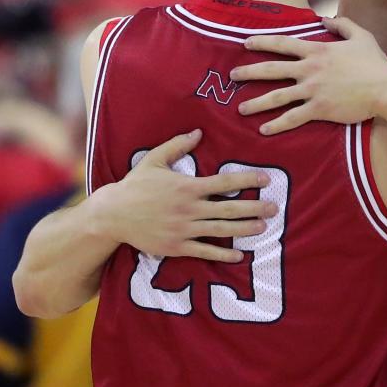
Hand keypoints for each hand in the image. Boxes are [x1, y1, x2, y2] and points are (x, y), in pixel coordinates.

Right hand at [91, 130, 276, 261]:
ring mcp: (183, 229)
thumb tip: (198, 132)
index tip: (266, 179)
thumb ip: (177, 145)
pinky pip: (204, 251)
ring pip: (220, 230)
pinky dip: (222, 254)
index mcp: (187, 187)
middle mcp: (189, 209)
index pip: (224, 182)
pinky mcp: (176, 247)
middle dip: (254, 208)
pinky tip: (239, 255)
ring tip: (263, 227)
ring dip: (244, 229)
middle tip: (275, 207)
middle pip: (229, 209)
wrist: (112, 216)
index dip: (247, 180)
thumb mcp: (154, 160)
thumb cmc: (134, 186)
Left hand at [230, 17, 386, 133]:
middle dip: (249, 72)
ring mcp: (312, 90)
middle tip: (232, 76)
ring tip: (241, 109)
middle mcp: (309, 70)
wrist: (386, 88)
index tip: (245, 44)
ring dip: (256, 103)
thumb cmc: (375, 63)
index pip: (283, 44)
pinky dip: (277, 125)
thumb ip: (343, 25)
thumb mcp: (361, 36)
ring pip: (276, 97)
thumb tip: (326, 19)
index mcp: (317, 51)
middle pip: (272, 70)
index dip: (262, 43)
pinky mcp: (319, 109)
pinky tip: (264, 130)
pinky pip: (293, 118)